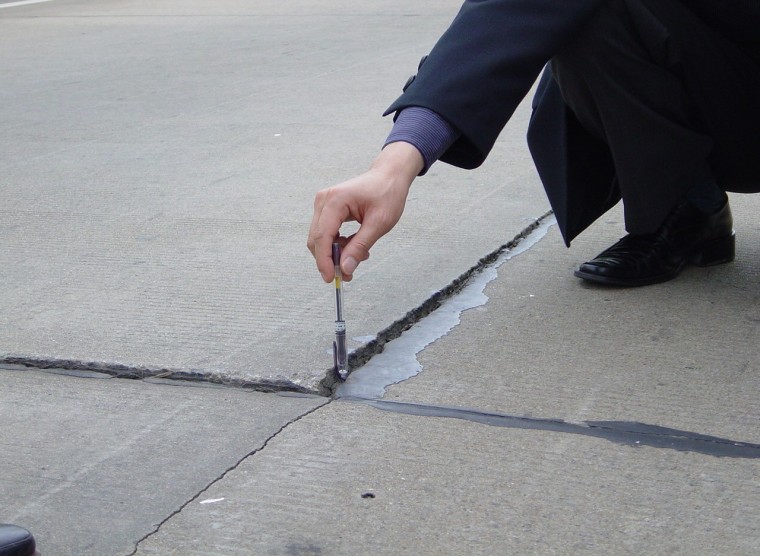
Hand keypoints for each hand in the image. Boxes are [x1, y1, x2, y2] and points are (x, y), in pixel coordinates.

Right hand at [308, 142, 423, 281]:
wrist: (389, 175)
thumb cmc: (387, 193)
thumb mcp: (379, 223)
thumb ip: (360, 246)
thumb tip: (345, 268)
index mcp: (335, 200)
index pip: (322, 237)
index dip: (324, 261)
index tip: (331, 278)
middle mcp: (324, 200)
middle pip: (317, 239)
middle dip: (328, 260)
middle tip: (347, 275)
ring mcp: (323, 204)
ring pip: (320, 238)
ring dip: (334, 253)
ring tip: (358, 257)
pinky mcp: (327, 209)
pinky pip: (326, 233)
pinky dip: (337, 245)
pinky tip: (353, 247)